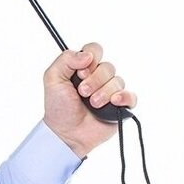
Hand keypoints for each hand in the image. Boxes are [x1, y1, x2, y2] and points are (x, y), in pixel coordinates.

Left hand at [43, 42, 136, 159]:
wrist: (66, 133)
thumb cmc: (59, 107)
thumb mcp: (53, 78)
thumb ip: (66, 59)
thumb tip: (87, 55)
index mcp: (84, 68)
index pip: (95, 50)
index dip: (90, 59)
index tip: (80, 73)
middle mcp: (99, 78)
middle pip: (108, 66)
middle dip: (94, 80)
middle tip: (82, 93)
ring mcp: (111, 92)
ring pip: (118, 81)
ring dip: (103, 92)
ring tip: (92, 104)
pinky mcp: (120, 106)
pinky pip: (131, 96)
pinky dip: (124, 97)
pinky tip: (113, 102)